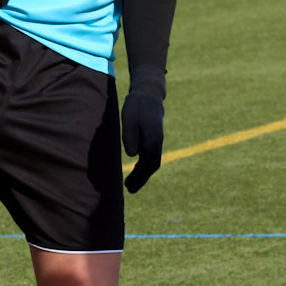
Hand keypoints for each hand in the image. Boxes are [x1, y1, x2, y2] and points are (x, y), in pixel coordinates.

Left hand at [121, 66, 165, 192]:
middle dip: (142, 179)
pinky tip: (136, 171)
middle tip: (129, 190)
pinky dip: (145, 167)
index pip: (147, 163)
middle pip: (152, 166)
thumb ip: (130, 136)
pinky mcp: (154, 140)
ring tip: (131, 185)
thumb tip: (132, 155)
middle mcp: (158, 142)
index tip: (128, 185)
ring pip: (153, 163)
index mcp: (153, 139)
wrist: (149, 95)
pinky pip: (151, 157)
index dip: (139, 176)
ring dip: (144, 175)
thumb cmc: (136, 106)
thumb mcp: (129, 118)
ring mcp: (157, 141)